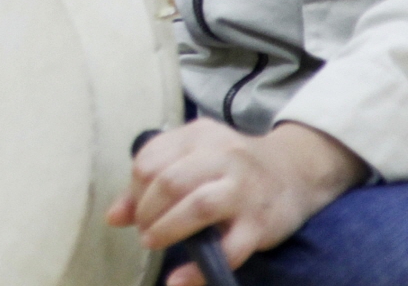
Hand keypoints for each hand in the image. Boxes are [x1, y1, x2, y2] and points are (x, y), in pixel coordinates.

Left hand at [107, 119, 367, 285]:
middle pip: (169, 181)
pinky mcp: (260, 224)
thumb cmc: (231, 165)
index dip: (134, 190)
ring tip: (152, 241)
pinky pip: (228, 249)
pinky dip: (199, 269)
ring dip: (166, 230)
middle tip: (144, 230)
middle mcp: (222, 156)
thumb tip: (112, 217)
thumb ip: (152, 179)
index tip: (136, 208)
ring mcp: (243, 190)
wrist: (294, 171)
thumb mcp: (192, 156)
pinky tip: (179, 279)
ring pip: (197, 207)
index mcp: (198, 135)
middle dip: (146, 211)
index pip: (149, 160)